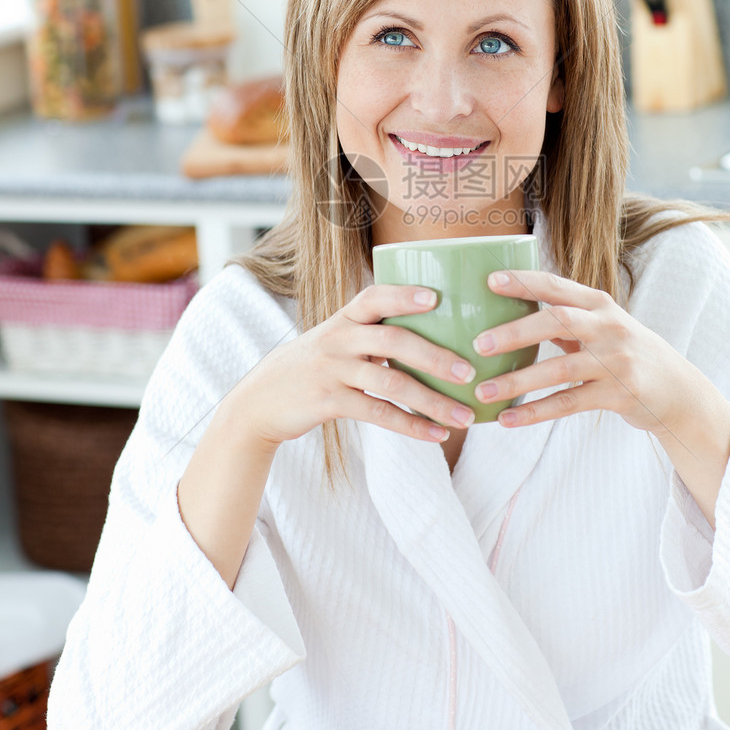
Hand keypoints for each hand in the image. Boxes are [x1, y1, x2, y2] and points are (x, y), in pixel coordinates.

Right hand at [228, 284, 476, 449]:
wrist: (258, 402)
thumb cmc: (310, 368)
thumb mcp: (333, 341)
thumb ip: (369, 335)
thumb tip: (430, 339)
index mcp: (343, 319)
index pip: (374, 297)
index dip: (404, 295)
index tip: (437, 297)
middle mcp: (338, 339)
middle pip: (394, 340)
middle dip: (436, 356)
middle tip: (470, 371)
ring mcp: (332, 371)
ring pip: (392, 383)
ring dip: (433, 401)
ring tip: (465, 415)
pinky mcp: (328, 402)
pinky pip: (378, 414)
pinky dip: (412, 426)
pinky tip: (436, 434)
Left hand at [471, 269, 722, 443]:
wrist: (679, 391)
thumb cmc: (627, 353)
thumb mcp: (603, 326)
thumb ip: (565, 319)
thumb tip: (511, 312)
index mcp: (600, 304)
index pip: (557, 285)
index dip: (524, 281)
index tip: (490, 281)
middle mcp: (609, 327)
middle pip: (558, 321)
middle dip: (516, 332)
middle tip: (479, 344)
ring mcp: (616, 361)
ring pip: (559, 369)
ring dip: (518, 381)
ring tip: (482, 392)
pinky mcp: (618, 394)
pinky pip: (569, 403)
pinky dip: (535, 412)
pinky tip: (507, 419)